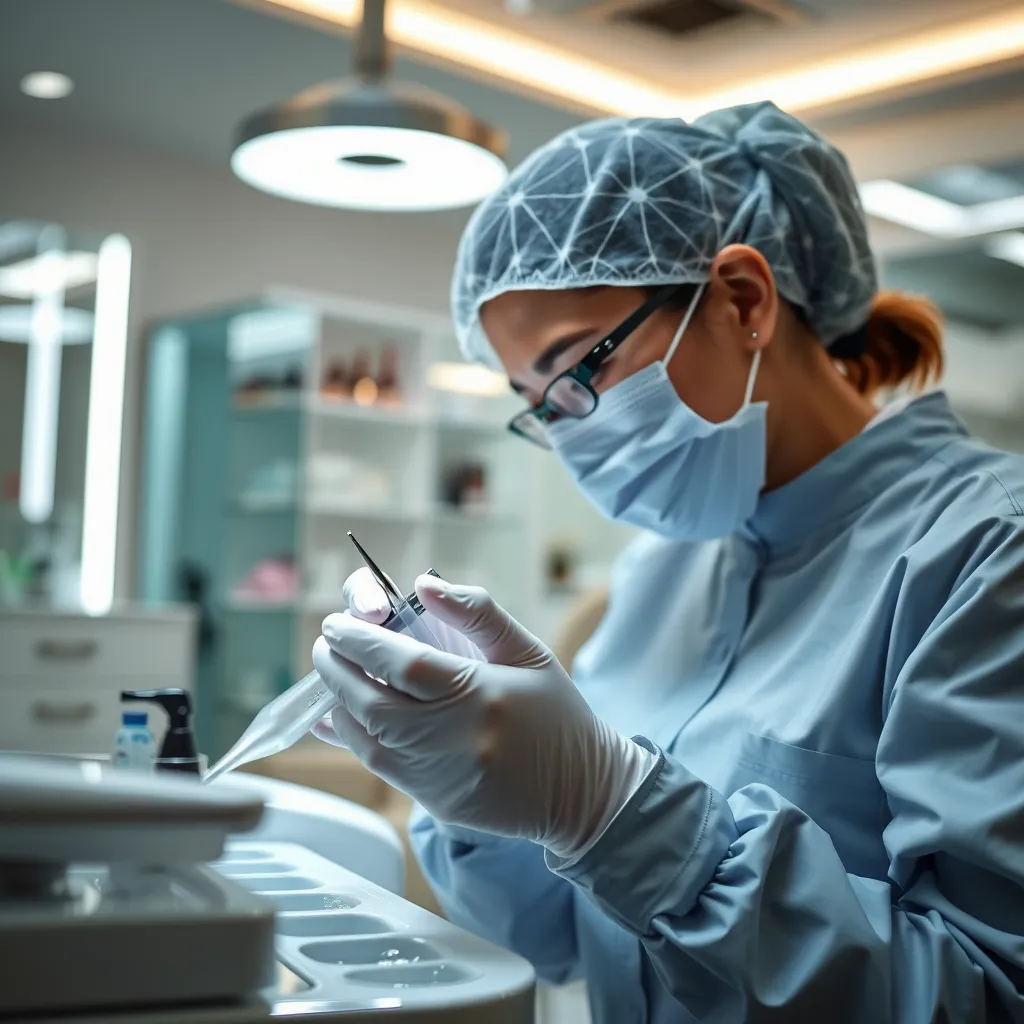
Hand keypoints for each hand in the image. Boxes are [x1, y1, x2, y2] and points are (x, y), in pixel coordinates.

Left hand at [312, 576, 654, 859]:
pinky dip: (354, 737)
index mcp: (481, 694)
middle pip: (372, 702)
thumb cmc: (555, 713)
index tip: (337, 624)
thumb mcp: (527, 651)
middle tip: (326, 644)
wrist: (581, 791)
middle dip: (337, 670)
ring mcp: (441, 777)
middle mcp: (456, 739)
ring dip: (340, 703)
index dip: (360, 642)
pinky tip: (344, 714)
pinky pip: (379, 767)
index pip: (403, 664)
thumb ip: (477, 612)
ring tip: (333, 674)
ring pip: (367, 738)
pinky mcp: (434, 803)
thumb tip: (423, 584)